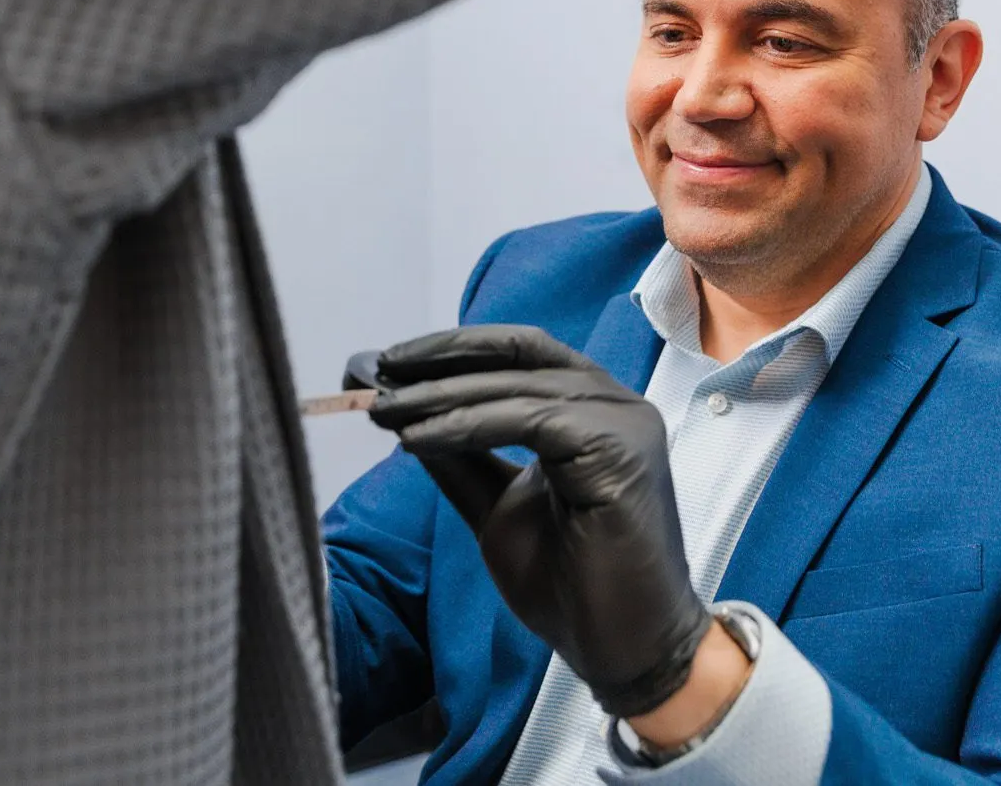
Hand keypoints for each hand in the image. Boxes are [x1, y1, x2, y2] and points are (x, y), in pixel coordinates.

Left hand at [369, 325, 712, 717]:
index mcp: (593, 407)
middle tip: (377, 376)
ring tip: (385, 413)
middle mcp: (615, 401)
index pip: (520, 351)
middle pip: (517, 354)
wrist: (623, 651)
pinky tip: (416, 442)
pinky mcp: (618, 449)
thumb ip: (463, 458)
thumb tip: (405, 415)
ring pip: (516, 386)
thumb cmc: (570, 585)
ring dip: (441, 397)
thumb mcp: (497, 507)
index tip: (389, 365)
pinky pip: (527, 421)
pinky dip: (464, 427)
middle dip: (439, 362)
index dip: (453, 350)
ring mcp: (623, 421)